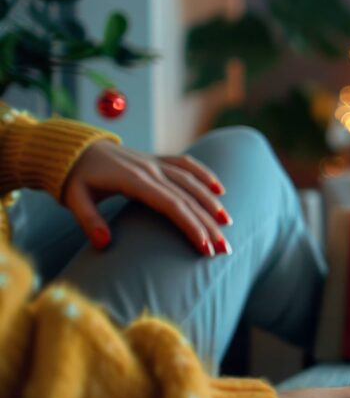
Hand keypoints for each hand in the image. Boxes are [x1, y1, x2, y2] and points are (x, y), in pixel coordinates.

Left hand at [64, 139, 231, 255]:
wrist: (72, 149)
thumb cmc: (75, 178)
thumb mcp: (74, 199)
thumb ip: (88, 221)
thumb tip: (104, 244)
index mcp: (134, 181)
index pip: (171, 205)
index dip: (191, 225)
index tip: (204, 247)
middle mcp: (151, 169)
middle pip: (187, 198)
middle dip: (209, 224)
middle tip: (224, 248)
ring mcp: (155, 163)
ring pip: (192, 182)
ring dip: (212, 202)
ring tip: (227, 223)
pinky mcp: (157, 160)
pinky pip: (186, 164)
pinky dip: (204, 174)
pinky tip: (219, 189)